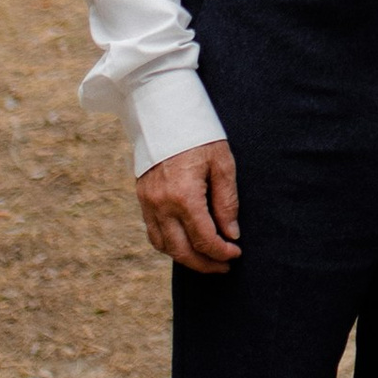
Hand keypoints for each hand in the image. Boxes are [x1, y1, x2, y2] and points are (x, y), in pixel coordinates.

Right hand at [137, 140, 239, 271]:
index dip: (222, 252)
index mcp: (184, 196)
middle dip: (205, 264)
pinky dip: (169, 245)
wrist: (164, 111)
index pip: (204, 239)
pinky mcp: (142, 198)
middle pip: (182, 251)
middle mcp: (161, 204)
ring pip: (164, 246)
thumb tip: (231, 234)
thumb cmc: (199, 134)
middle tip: (223, 266)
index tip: (236, 254)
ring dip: (185, 258)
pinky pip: (153, 233)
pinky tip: (185, 244)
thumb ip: (227, 202)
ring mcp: (147, 203)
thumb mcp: (222, 163)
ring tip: (206, 259)